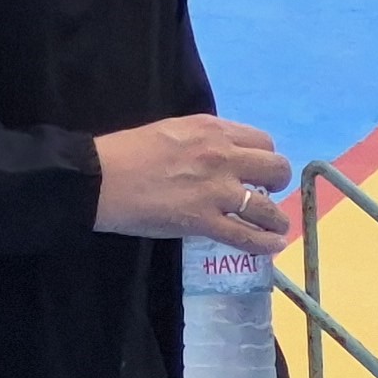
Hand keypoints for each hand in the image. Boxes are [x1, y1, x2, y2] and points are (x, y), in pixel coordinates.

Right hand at [92, 113, 290, 246]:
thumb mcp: (171, 130)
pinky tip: (271, 247)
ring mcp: (216, 191)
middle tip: (264, 194)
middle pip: (275, 169)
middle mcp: (222, 156)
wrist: (100, 178)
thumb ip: (202, 139)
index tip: (256, 170)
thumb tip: (220, 154)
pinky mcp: (204, 222)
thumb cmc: (127, 151)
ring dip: (276, 219)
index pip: (262, 141)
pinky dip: (265, 244)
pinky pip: (248, 236)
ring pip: (268, 208)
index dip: (264, 158)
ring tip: (274, 227)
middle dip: (276, 183)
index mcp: (212, 130)